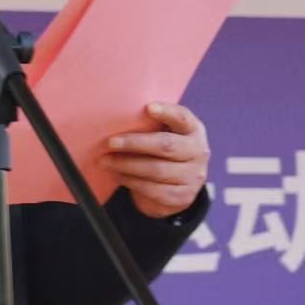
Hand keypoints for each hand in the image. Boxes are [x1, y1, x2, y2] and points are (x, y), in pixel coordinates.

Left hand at [99, 102, 209, 218]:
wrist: (176, 187)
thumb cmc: (162, 151)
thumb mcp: (163, 133)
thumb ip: (149, 124)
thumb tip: (115, 117)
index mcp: (193, 130)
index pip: (183, 118)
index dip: (167, 112)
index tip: (148, 107)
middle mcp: (198, 152)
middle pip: (166, 145)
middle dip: (135, 143)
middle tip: (111, 142)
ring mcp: (193, 176)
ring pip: (156, 170)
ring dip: (126, 165)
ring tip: (106, 160)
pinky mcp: (183, 197)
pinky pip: (153, 190)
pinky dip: (132, 182)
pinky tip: (118, 175)